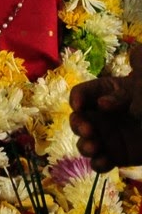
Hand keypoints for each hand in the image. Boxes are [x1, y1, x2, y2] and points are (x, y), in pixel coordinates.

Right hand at [70, 48, 141, 171]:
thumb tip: (136, 50)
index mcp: (106, 93)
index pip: (83, 93)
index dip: (78, 98)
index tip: (80, 105)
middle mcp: (102, 114)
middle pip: (79, 118)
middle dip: (78, 124)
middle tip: (87, 130)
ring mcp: (108, 135)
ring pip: (86, 141)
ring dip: (85, 145)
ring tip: (94, 147)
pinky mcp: (117, 155)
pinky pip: (100, 161)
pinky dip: (99, 163)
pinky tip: (104, 161)